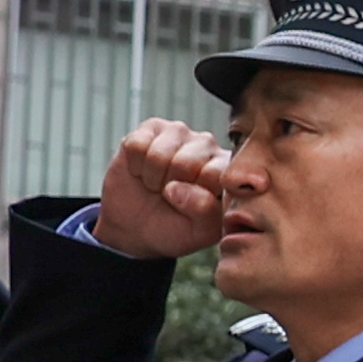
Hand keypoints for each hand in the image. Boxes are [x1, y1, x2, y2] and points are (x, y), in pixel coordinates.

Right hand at [90, 116, 236, 261]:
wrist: (135, 225)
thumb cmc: (175, 228)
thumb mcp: (198, 232)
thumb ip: (205, 211)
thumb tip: (179, 188)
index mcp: (227, 170)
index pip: (218, 175)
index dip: (198, 196)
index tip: (191, 208)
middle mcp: (207, 145)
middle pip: (187, 163)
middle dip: (172, 188)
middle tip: (170, 196)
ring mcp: (179, 133)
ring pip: (160, 154)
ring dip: (152, 178)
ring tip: (157, 185)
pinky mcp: (150, 128)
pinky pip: (138, 145)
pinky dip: (135, 166)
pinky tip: (142, 171)